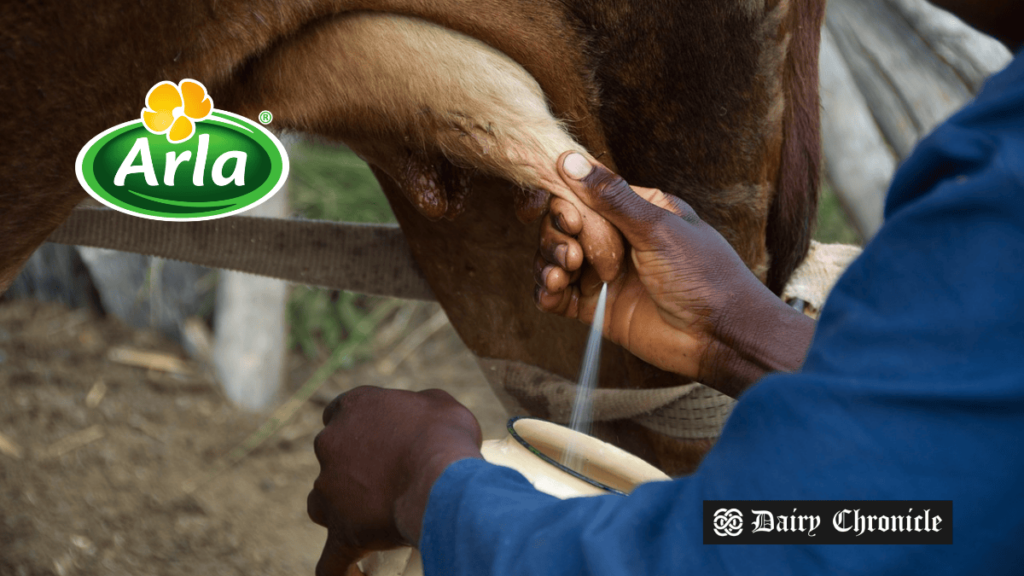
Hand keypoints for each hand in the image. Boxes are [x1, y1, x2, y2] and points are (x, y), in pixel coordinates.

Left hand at [307, 386, 482, 575]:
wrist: (442, 477)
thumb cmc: (445, 436)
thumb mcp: (440, 405)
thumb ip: (420, 406)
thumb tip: (424, 419)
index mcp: (354, 408)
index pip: (339, 412)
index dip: (355, 426)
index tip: (374, 438)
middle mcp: (331, 444)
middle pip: (331, 458)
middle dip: (350, 468)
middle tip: (385, 479)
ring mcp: (330, 490)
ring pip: (322, 503)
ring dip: (339, 510)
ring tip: (369, 521)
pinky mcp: (340, 531)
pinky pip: (330, 561)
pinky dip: (338, 569)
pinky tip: (350, 574)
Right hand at [534, 152, 813, 394]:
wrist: (721, 336)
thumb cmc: (703, 275)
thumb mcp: (658, 228)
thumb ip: (612, 198)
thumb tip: (570, 160)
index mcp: (635, 210)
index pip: (583, 194)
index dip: (562, 201)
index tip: (559, 215)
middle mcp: (615, 239)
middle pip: (562, 226)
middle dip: (556, 236)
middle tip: (574, 254)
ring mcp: (604, 274)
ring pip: (555, 258)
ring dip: (548, 261)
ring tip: (563, 273)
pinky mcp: (596, 309)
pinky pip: (557, 295)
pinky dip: (547, 291)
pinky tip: (553, 290)